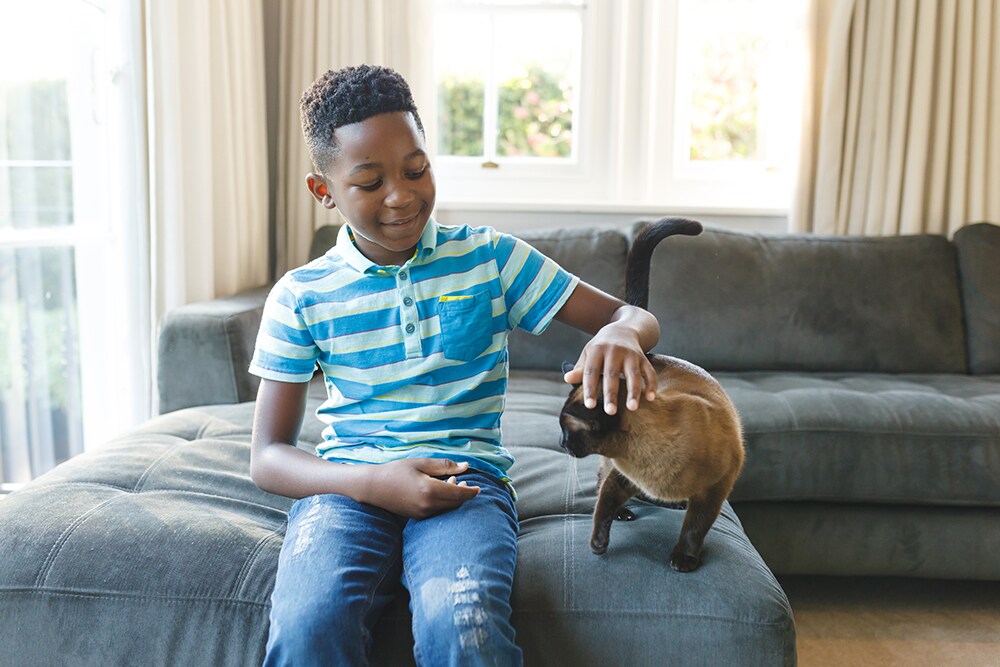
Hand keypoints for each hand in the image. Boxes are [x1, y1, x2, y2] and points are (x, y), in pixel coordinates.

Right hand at [361, 458, 479, 518]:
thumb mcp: (421, 463)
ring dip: (453, 499)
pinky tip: (439, 492)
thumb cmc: (396, 471)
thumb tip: (465, 466)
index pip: (459, 494)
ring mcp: (422, 514)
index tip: (478, 488)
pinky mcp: (418, 518)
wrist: (373, 487)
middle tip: (463, 483)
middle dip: (463, 495)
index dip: (471, 492)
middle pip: (455, 504)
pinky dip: (443, 503)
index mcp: (430, 490)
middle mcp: (428, 505)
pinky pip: (438, 512)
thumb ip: (444, 466)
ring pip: (447, 509)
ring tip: (451, 483)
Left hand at [563, 324, 656, 414]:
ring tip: (632, 408)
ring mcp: (631, 354)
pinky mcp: (644, 358)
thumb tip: (567, 379)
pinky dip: (651, 384)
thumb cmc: (601, 347)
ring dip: (634, 392)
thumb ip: (580, 368)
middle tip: (610, 412)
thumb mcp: (588, 353)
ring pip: (634, 374)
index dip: (590, 388)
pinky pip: (650, 372)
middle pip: (612, 374)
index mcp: (597, 350)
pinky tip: (651, 398)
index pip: (592, 371)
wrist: (623, 329)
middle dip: (611, 394)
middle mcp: (615, 351)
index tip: (589, 405)